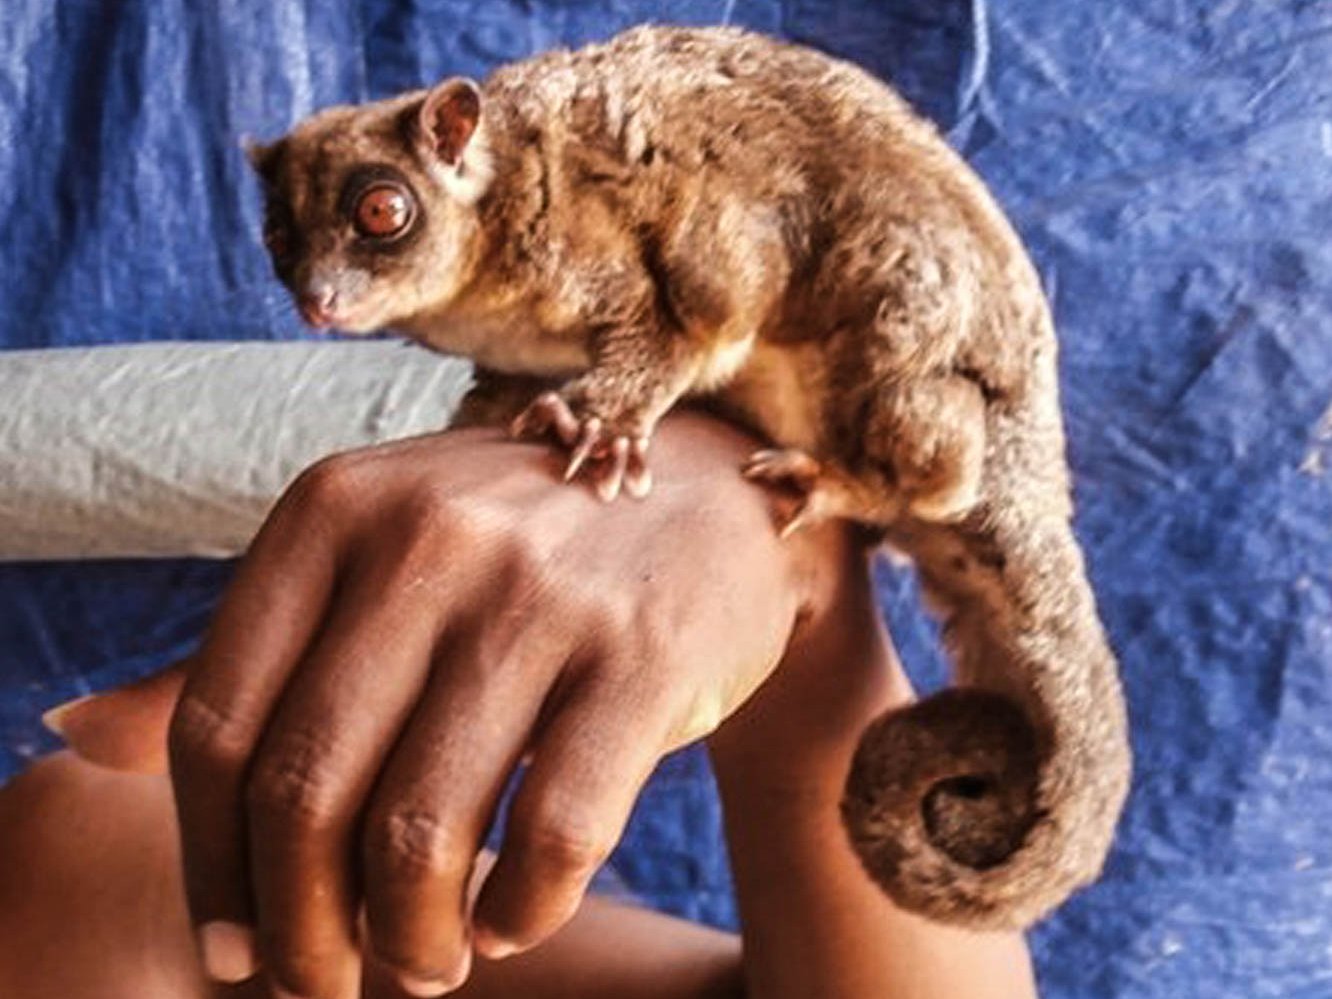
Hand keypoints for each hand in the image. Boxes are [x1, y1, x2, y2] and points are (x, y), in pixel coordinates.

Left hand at [162, 415, 849, 998]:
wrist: (714, 502)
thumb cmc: (519, 549)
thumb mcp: (368, 561)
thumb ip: (236, 653)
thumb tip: (71, 736)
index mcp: (336, 508)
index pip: (218, 720)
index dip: (209, 865)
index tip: (231, 949)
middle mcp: (431, 538)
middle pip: (306, 787)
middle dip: (298, 931)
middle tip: (321, 986)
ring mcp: (544, 594)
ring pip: (422, 827)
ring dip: (405, 942)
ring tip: (416, 967)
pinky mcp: (645, 656)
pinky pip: (557, 834)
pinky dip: (518, 912)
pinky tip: (507, 924)